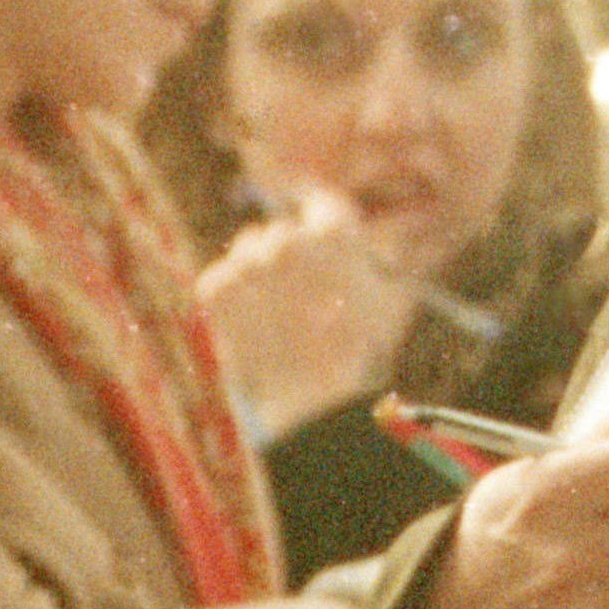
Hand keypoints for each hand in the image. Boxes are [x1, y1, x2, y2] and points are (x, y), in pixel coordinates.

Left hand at [197, 207, 410, 441]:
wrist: (313, 404)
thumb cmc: (360, 353)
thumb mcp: (391, 300)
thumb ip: (381, 259)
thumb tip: (373, 242)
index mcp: (333, 233)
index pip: (321, 204)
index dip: (321, 223)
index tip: (316, 236)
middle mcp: (287, 239)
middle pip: (282, 232)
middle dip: (289, 256)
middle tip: (299, 294)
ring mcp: (247, 263)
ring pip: (247, 250)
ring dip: (258, 274)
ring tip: (274, 314)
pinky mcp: (217, 290)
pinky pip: (221, 279)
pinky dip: (231, 299)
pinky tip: (252, 325)